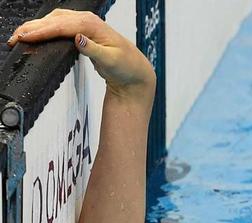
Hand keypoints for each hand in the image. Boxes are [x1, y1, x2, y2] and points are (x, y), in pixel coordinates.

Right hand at [7, 8, 154, 95]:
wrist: (134, 71)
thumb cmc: (126, 66)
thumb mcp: (111, 61)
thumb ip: (94, 50)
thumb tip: (78, 39)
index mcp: (93, 25)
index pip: (61, 26)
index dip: (41, 31)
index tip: (25, 38)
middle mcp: (87, 21)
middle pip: (53, 20)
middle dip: (32, 28)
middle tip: (15, 39)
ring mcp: (83, 25)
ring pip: (53, 20)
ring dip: (36, 27)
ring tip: (20, 36)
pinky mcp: (81, 31)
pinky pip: (58, 26)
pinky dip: (44, 29)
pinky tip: (35, 35)